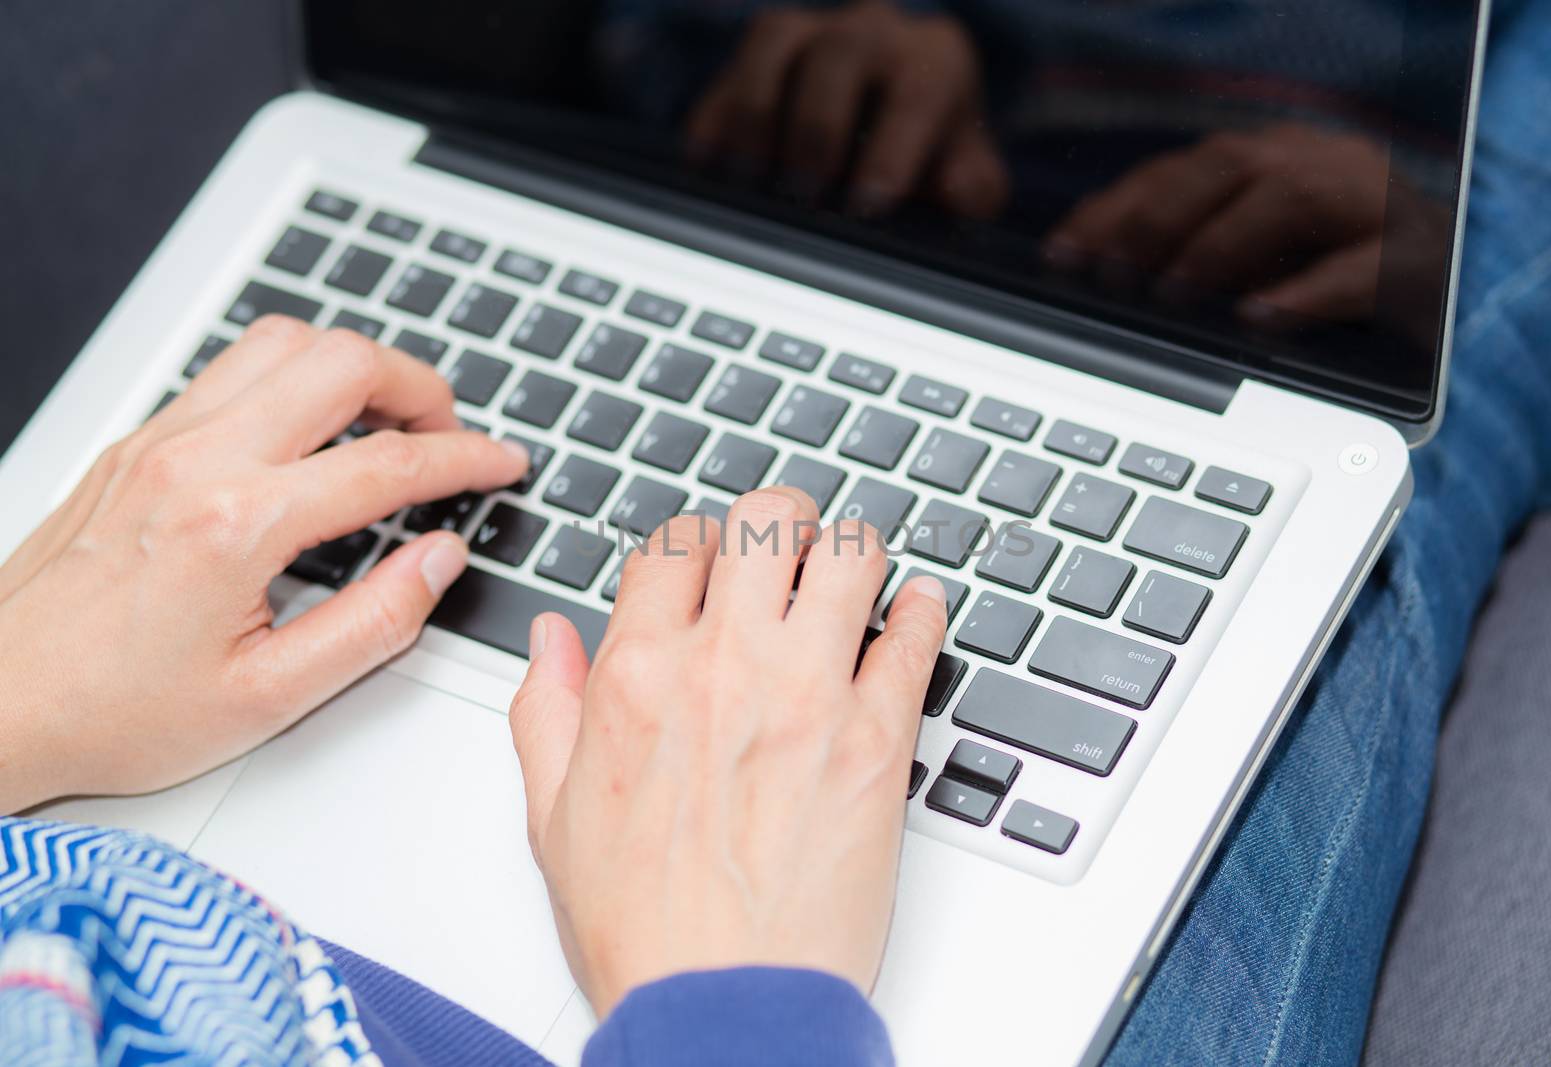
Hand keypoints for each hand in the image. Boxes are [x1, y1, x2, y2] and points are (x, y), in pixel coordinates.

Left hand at [0, 317, 527, 812]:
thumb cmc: (110, 712)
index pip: (389, 464)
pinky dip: (296, 376)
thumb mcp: (269, 698)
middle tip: (450, 436)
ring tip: (388, 420)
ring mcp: (159, 440)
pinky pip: (233, 367)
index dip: (466, 459)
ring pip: (283, 342)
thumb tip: (438, 562)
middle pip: (342, 362)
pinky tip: (314, 431)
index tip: (502, 464)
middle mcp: (196, 461)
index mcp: (236, 526)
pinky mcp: (135, 441)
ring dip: (354, 367)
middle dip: (421, 387)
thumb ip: (375, 623)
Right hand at [509, 488, 948, 1015]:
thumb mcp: (554, 817)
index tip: (714, 565)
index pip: (675, 544)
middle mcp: (725, 666)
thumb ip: (547, 711)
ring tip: (854, 577)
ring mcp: (809, 694)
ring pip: (851, 552)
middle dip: (781, 523)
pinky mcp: (879, 738)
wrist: (724, 1004)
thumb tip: (552, 641)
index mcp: (639, 676)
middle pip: (767, 522)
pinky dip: (925, 611)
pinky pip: (917, 636)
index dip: (698, 542)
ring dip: (854, 551)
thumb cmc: (645, 926)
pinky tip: (917, 612)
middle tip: (791, 549)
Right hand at [685, 1, 1007, 218]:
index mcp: (935, 58)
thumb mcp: (967, 181)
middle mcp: (873, 31)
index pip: (920, 88)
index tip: (868, 204)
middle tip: (807, 192)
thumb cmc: (932, 163)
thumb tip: (958, 191)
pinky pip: (725, 73)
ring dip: (758, 111)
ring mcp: (809, 35)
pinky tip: (709, 171)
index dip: (892, 148)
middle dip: (819, 127)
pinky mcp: (754, 62)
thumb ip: (974, 189)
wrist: (891, 137)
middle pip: (841, 50)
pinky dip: (713, 122)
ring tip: (754, 179)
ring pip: (773, 38)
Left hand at [1045, 124, 1397, 325]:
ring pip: (1293, 199)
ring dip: (1220, 247)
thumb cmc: (1331, 282)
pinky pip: (1361, 269)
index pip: (1181, 168)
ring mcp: (1377, 206)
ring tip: (1172, 294)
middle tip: (1110, 277)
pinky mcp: (1417, 262)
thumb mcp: (1254, 260)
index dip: (1116, 208)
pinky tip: (1258, 320)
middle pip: (1230, 166)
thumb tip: (1096, 272)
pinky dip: (1305, 294)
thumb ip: (1190, 249)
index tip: (1063, 255)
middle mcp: (1324, 164)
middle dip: (1158, 220)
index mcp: (1277, 159)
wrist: (1450, 298)